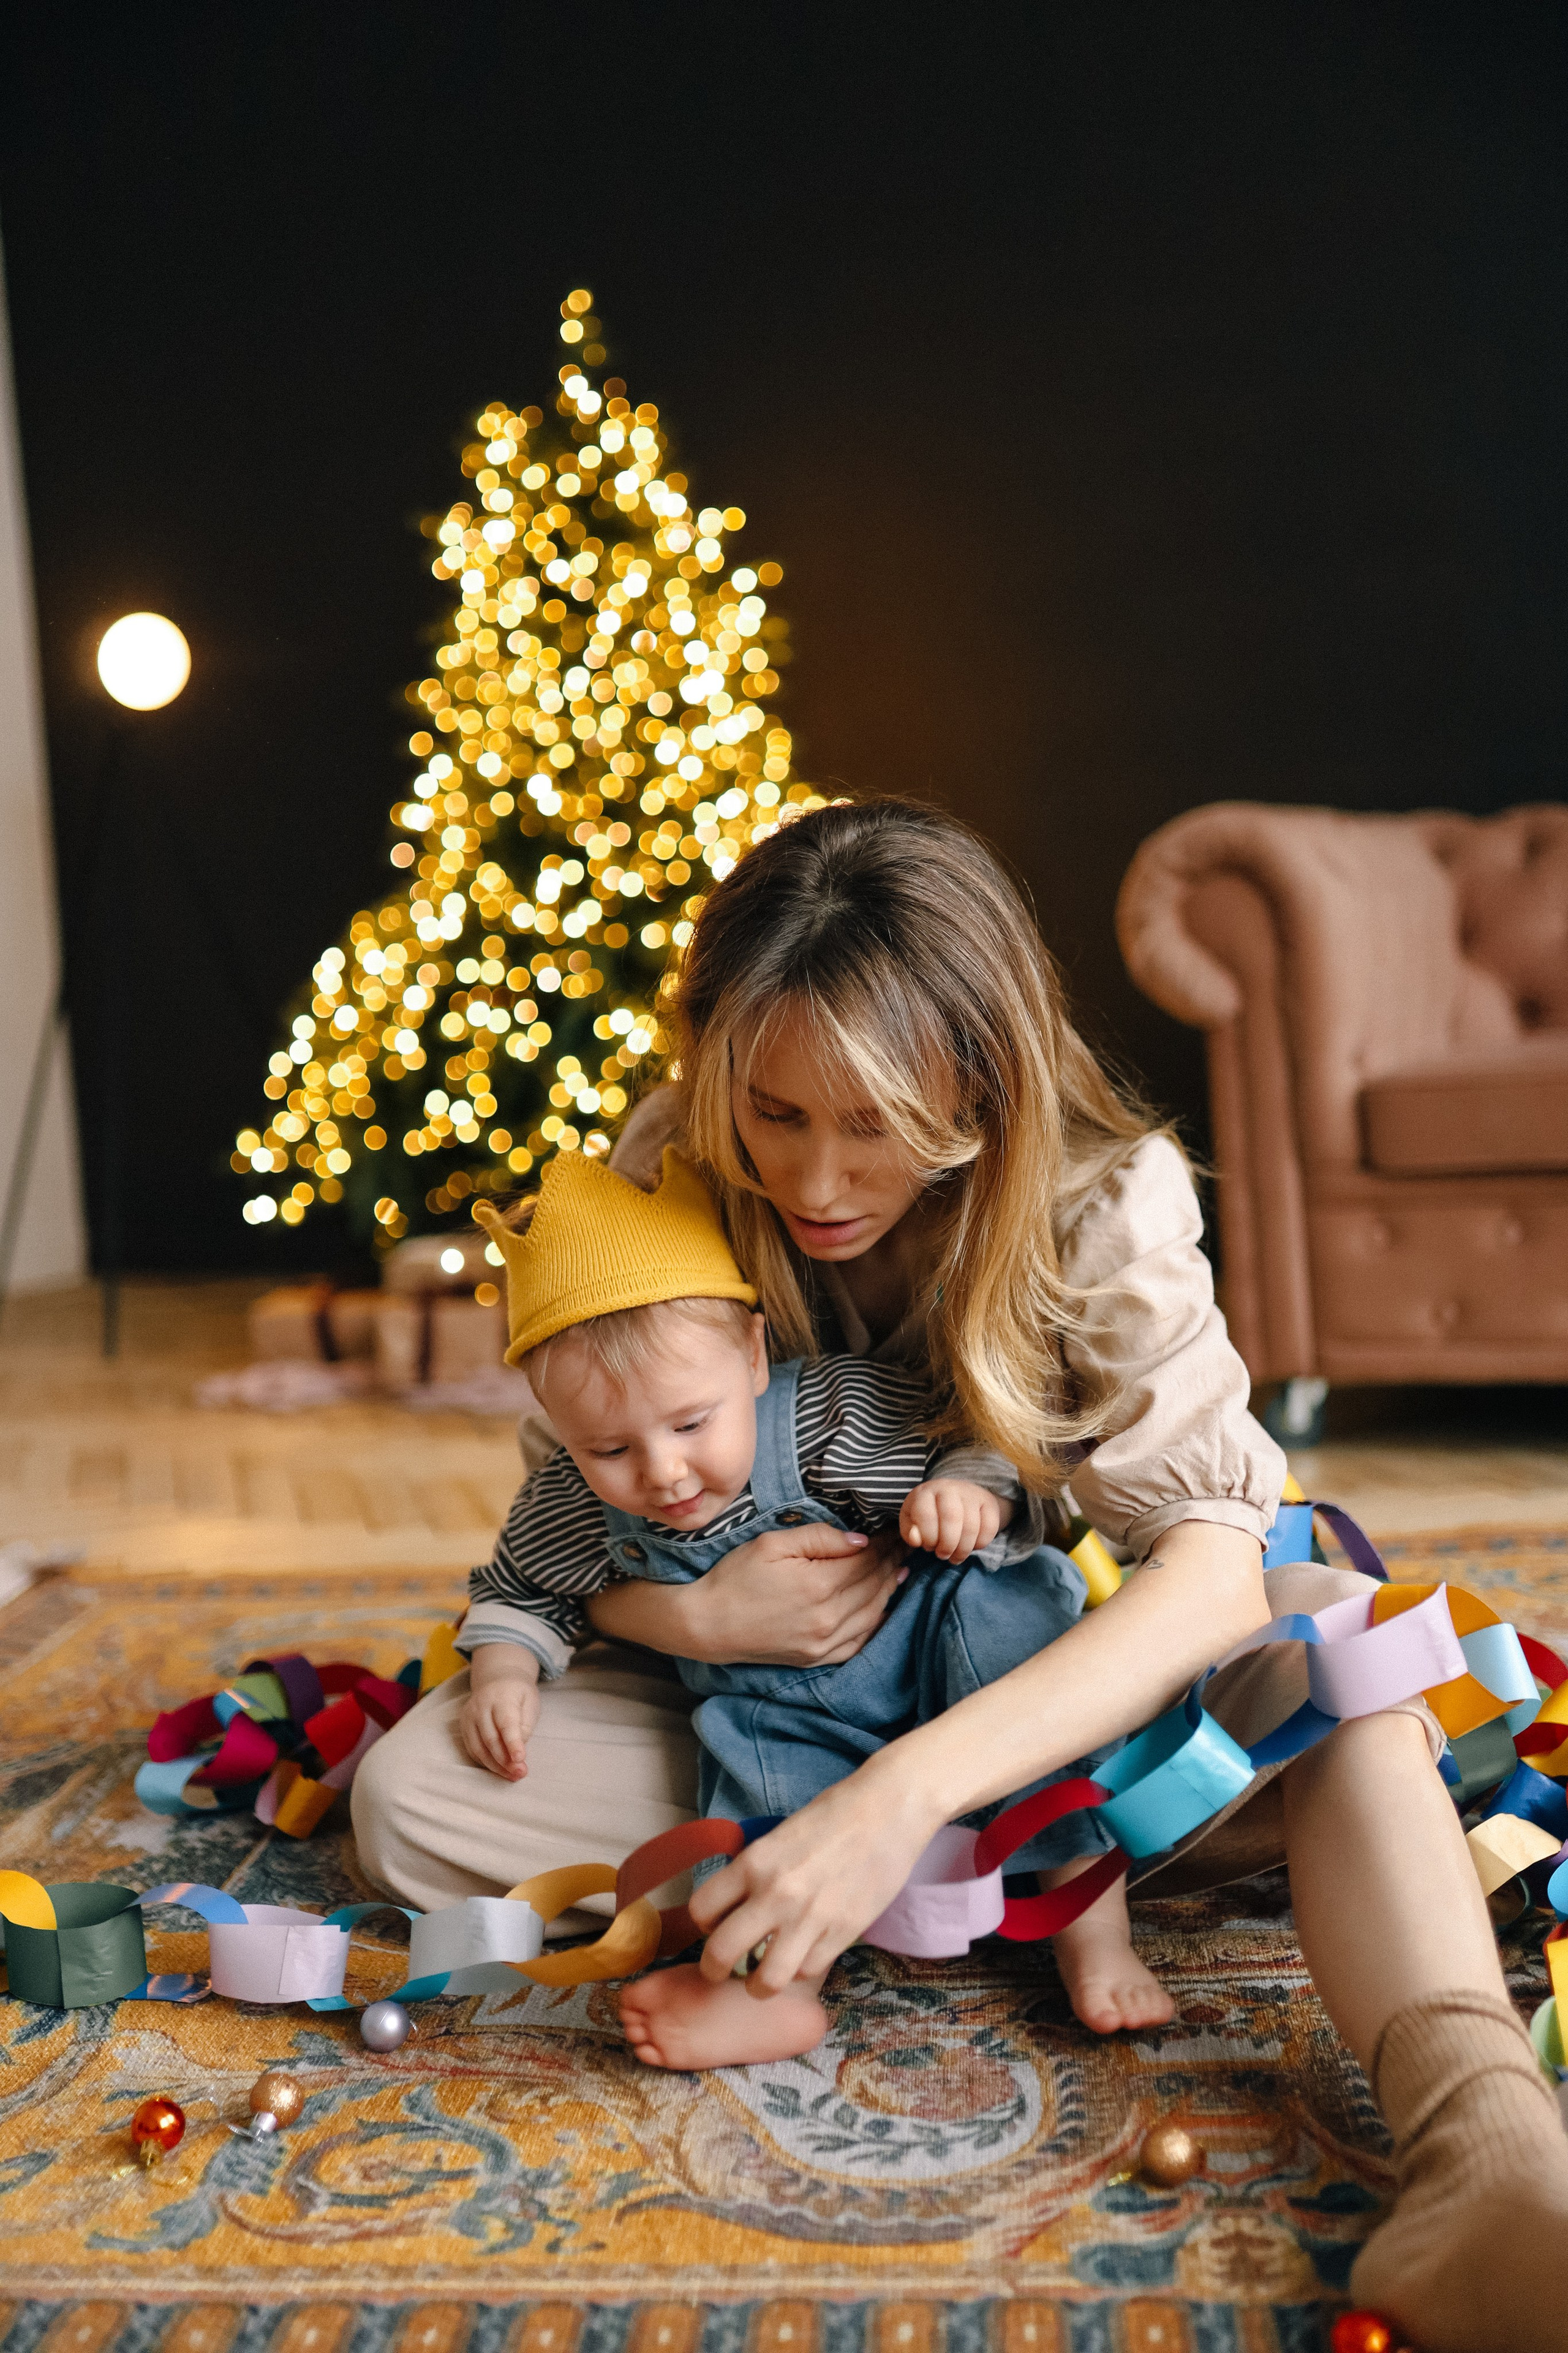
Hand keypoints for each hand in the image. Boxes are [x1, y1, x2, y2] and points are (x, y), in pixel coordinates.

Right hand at [458, 1645, 540, 1779]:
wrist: (497, 1678)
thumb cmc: (518, 1693)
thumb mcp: (530, 1702)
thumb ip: (525, 1726)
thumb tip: (517, 1752)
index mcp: (501, 1697)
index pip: (506, 1723)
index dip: (513, 1743)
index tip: (521, 1759)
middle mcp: (481, 1706)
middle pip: (491, 1739)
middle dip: (506, 1761)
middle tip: (520, 1773)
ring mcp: (469, 1716)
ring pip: (479, 1748)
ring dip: (496, 1766)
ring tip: (512, 1775)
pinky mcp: (463, 1726)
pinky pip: (473, 1749)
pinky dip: (486, 1762)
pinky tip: (499, 1768)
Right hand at [586, 1524, 906, 1665]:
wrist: (707, 1625)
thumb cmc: (735, 1577)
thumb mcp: (772, 1544)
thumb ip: (819, 1538)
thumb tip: (861, 1540)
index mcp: (819, 1585)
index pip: (868, 1560)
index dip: (886, 1543)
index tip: (897, 1530)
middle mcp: (828, 1618)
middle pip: (876, 1585)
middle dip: (893, 1563)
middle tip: (905, 1546)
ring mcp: (825, 1643)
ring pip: (874, 1613)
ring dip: (890, 1590)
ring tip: (900, 1571)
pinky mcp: (818, 1658)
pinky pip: (860, 1641)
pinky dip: (877, 1621)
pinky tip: (882, 1607)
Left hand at [689, 1755, 946, 1994]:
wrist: (887, 1809)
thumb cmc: (833, 1815)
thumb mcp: (780, 1835)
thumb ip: (755, 1870)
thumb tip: (736, 1904)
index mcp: (754, 1862)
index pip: (702, 1909)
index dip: (703, 1923)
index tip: (714, 1926)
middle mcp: (776, 1894)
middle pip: (721, 1953)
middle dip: (714, 1969)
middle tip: (720, 1970)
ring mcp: (810, 1918)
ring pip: (766, 1980)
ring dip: (758, 1985)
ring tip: (761, 1979)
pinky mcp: (842, 1934)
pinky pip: (807, 1971)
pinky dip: (800, 1970)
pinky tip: (802, 1957)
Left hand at [899, 1479, 1007, 1561]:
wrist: (954, 1497)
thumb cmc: (929, 1514)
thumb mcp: (913, 1521)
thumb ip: (910, 1532)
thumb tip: (916, 1539)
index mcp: (926, 1492)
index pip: (926, 1515)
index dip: (928, 1538)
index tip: (929, 1547)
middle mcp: (950, 1488)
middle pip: (952, 1519)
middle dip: (947, 1545)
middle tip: (943, 1555)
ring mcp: (971, 1493)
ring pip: (972, 1525)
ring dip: (963, 1549)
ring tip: (956, 1556)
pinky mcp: (989, 1501)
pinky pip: (990, 1527)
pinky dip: (981, 1543)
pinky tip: (972, 1546)